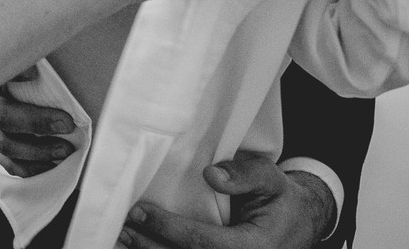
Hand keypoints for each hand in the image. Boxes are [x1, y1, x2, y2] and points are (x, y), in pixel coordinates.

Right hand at [0, 67, 75, 176]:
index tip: (66, 121)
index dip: (35, 121)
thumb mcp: (5, 59)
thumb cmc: (0, 62)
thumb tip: (32, 73)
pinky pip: (9, 163)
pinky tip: (51, 164)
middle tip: (68, 146)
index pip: (3, 113)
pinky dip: (31, 168)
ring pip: (6, 157)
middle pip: (4, 141)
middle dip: (39, 147)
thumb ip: (16, 65)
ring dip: (37, 160)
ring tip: (63, 155)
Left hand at [119, 153, 335, 248]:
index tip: (139, 212)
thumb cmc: (279, 198)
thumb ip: (245, 175)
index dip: (169, 229)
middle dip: (148, 247)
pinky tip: (137, 247)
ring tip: (117, 241)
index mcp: (256, 248)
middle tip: (118, 227)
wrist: (297, 223)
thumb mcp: (270, 178)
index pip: (205, 243)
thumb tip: (212, 175)